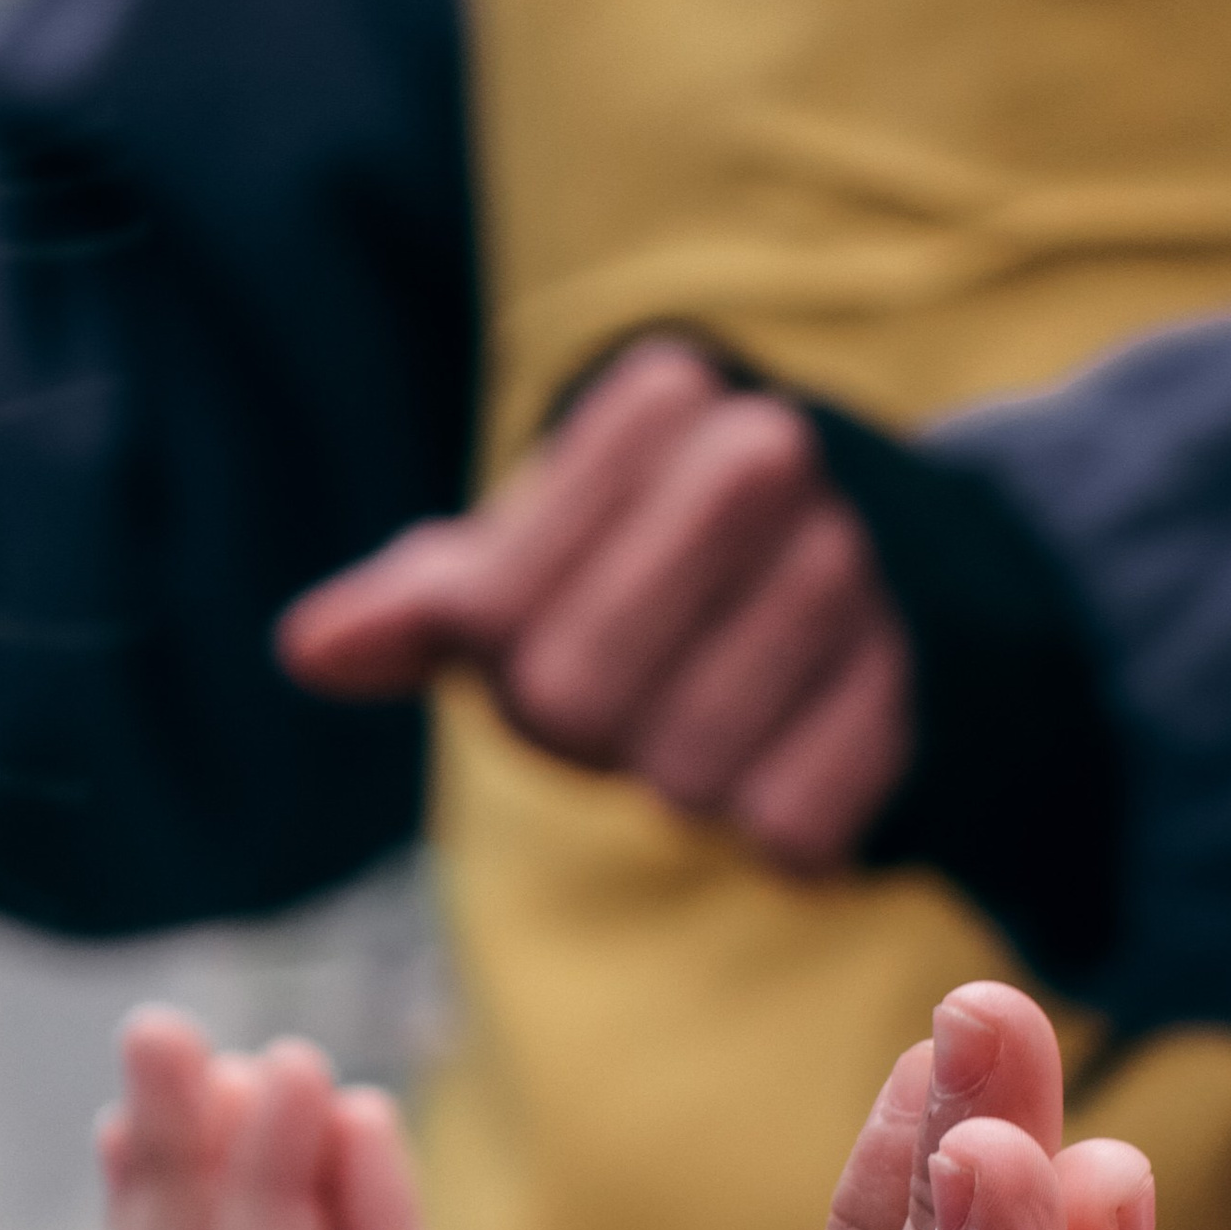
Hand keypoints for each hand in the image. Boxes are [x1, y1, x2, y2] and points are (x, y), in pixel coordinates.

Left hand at [278, 337, 912, 871]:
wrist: (906, 591)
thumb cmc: (674, 576)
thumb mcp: (548, 561)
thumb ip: (430, 603)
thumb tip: (307, 652)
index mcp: (657, 399)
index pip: (493, 612)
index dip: (512, 667)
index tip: (576, 633)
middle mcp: (766, 455)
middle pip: (571, 700)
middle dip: (590, 736)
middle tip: (646, 701)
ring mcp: (856, 567)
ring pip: (682, 777)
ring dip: (685, 785)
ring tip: (728, 721)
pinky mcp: (923, 684)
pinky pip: (788, 827)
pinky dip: (777, 830)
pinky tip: (800, 760)